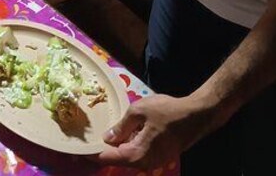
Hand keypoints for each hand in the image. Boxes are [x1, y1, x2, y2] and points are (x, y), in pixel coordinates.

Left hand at [96, 93, 225, 168]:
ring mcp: (153, 162)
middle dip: (101, 152)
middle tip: (85, 144)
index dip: (91, 153)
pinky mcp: (159, 157)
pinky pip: (137, 154)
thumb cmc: (168, 111)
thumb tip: (107, 138)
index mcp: (136, 154)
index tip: (77, 151)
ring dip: (114, 149)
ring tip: (99, 139)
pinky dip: (127, 147)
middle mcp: (144, 163)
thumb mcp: (139, 111)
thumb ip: (121, 126)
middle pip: (116, 160)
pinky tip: (121, 136)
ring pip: (127, 158)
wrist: (197, 116)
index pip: (107, 157)